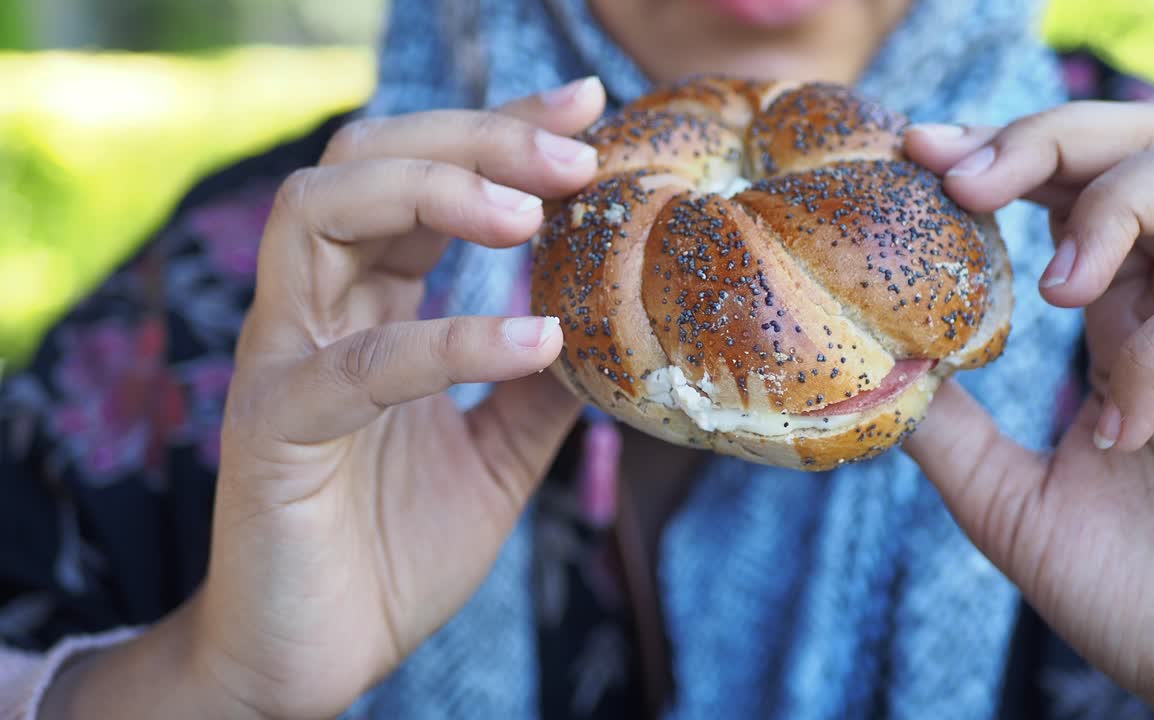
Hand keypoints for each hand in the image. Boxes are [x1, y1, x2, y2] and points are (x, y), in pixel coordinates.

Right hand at [42, 77, 605, 719]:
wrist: (314, 658)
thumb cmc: (392, 550)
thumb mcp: (496, 456)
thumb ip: (538, 389)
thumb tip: (613, 329)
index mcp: (367, 304)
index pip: (422, 179)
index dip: (497, 130)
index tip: (585, 108)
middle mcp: (316, 310)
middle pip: (367, 163)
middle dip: (474, 140)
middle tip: (573, 155)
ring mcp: (284, 359)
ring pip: (323, 214)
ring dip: (434, 193)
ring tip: (531, 214)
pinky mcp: (273, 428)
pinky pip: (357, 363)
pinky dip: (449, 341)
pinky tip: (535, 344)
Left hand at [902, 103, 1153, 718]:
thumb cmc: (1143, 599)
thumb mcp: (1016, 506)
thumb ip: (954, 436)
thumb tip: (875, 375)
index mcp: (1128, 317)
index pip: (1076, 185)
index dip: (1002, 151)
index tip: (918, 151)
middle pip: (1153, 140)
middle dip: (1052, 138)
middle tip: (967, 182)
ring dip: (1116, 206)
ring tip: (1054, 291)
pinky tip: (1125, 429)